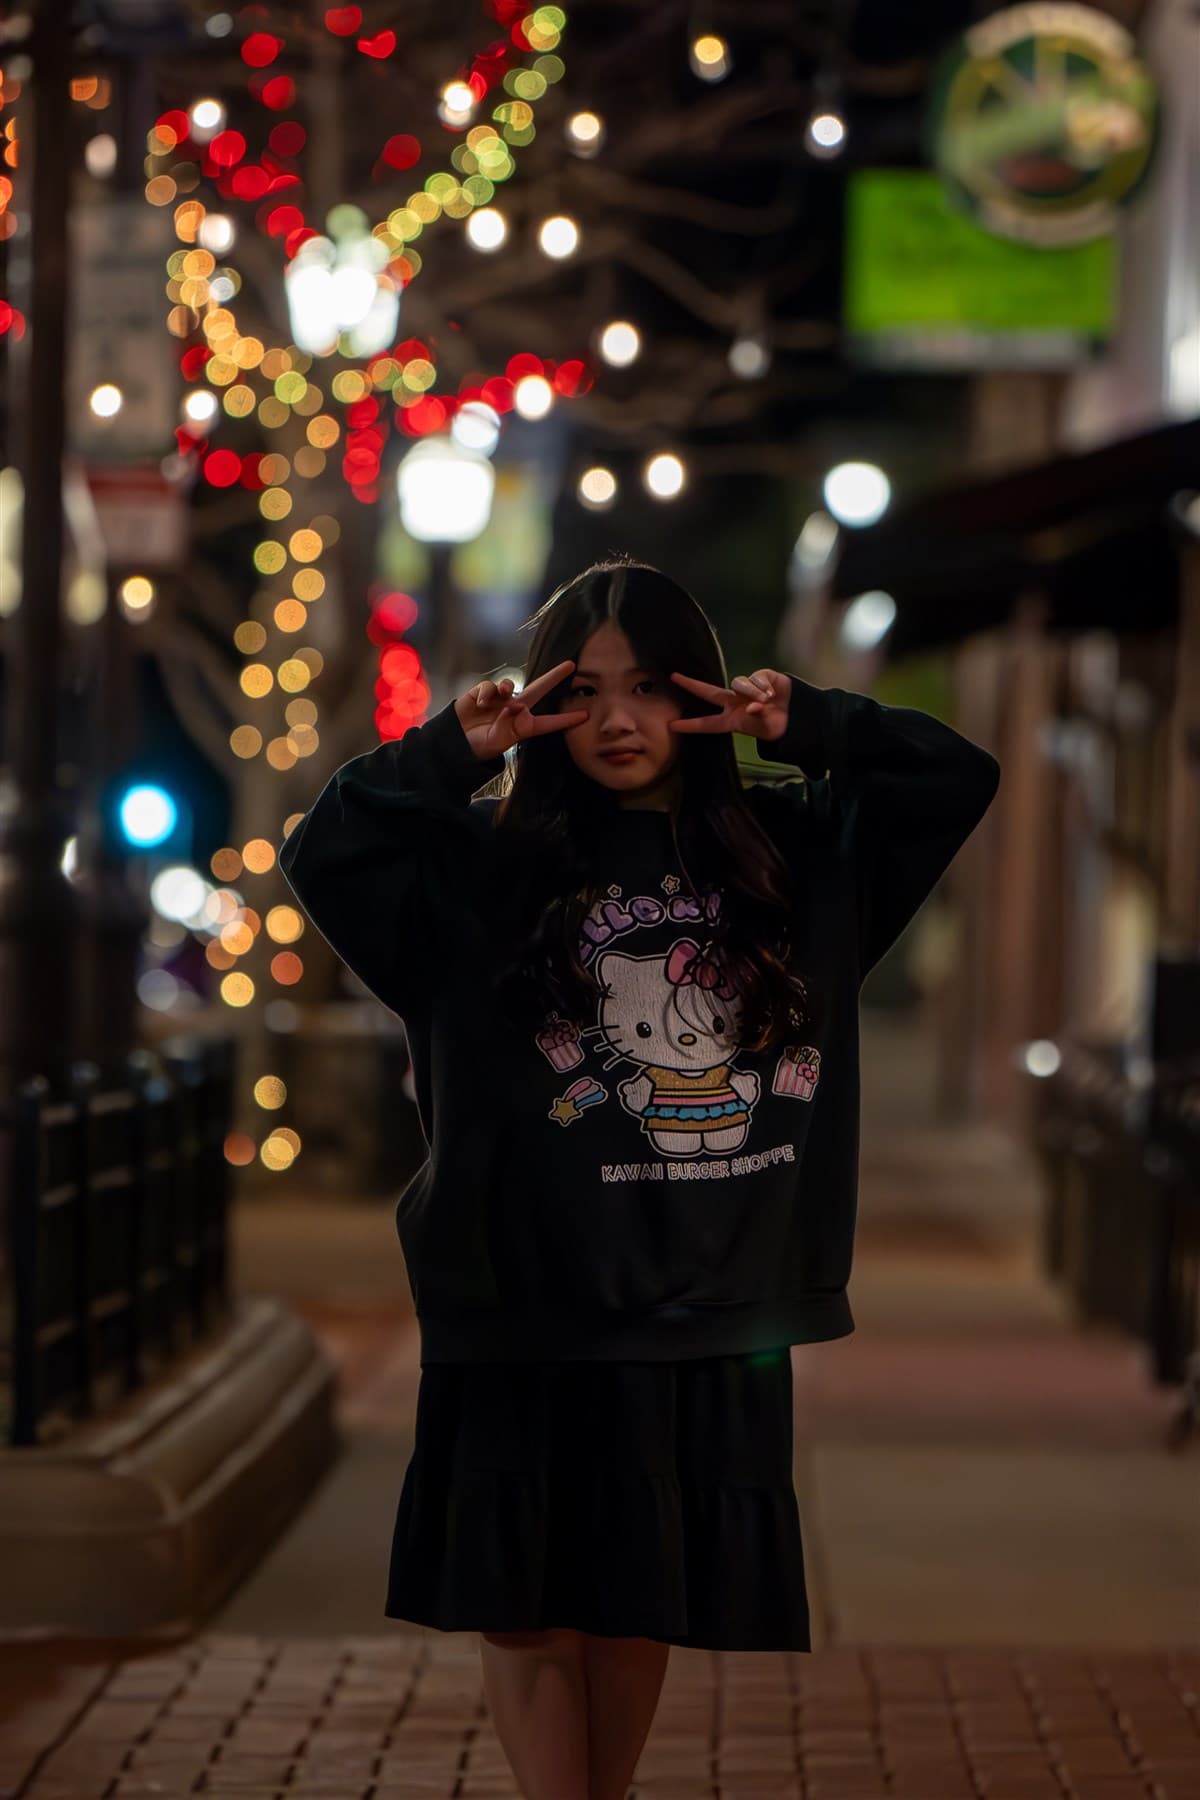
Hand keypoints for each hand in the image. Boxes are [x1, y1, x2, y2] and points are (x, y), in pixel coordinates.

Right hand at [455, 659, 587, 760]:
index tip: (585, 715)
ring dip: (508, 689)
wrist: (454, 742)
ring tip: (504, 699)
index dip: (566, 719)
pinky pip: (490, 687)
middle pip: (538, 690)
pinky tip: (481, 705)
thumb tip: (518, 705)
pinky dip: (487, 694)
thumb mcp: (498, 742)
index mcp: (523, 727)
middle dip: (554, 677)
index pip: (548, 722)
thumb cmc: (478, 747)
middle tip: (571, 665)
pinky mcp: (482, 692)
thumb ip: (510, 725)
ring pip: (510, 686)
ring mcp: (499, 700)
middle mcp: (515, 710)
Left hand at [669, 668, 791, 741]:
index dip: (689, 725)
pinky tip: (773, 692)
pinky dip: (765, 686)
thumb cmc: (776, 725)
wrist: (795, 714)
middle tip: (673, 677)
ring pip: (740, 684)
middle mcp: (734, 703)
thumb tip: (752, 704)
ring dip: (754, 692)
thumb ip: (757, 716)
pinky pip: (756, 677)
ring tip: (768, 701)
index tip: (671, 725)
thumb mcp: (765, 727)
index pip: (707, 723)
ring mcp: (745, 689)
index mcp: (731, 720)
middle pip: (708, 693)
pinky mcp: (759, 677)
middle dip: (691, 685)